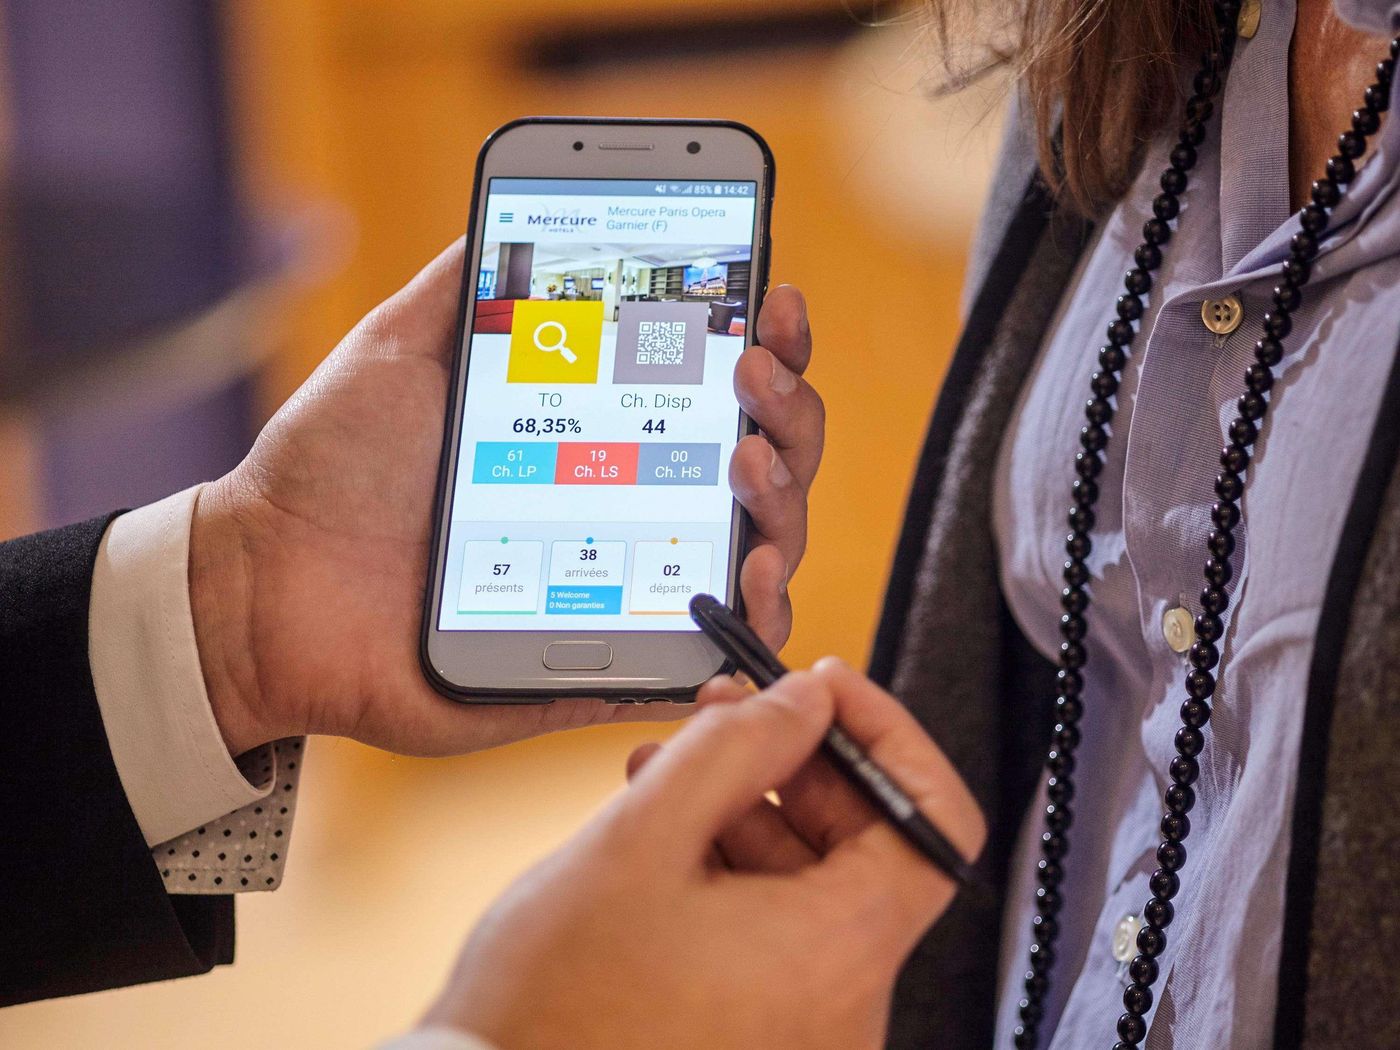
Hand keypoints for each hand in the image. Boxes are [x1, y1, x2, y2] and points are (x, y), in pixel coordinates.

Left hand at [189, 240, 824, 755]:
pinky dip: (751, 629)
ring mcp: (631, 588)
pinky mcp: (610, 664)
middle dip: (788, 414)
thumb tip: (522, 214)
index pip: (714, 390)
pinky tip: (750, 586)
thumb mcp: (400, 350)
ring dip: (787, 509)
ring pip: (759, 555)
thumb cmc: (331, 469)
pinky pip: (707, 657)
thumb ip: (468, 285)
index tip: (772, 302)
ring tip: (751, 473)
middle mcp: (632, 507)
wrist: (271, 586)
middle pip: (764, 465)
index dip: (767, 346)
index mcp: (599, 433)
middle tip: (750, 382)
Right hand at [421, 658, 984, 1049]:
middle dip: (798, 761)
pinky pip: (779, 929)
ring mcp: (804, 1028)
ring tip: (675, 767)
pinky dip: (737, 868)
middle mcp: (843, 1005)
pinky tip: (669, 829)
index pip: (936, 823)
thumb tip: (805, 703)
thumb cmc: (549, 1010)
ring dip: (753, 807)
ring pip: (814, 883)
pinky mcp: (764, 1035)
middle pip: (870, 845)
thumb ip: (737, 750)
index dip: (888, 736)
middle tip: (732, 713)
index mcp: (835, 955)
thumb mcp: (638, 840)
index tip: (826, 692)